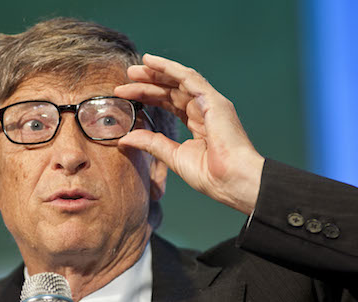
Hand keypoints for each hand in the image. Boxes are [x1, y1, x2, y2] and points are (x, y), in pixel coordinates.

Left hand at [115, 54, 264, 214]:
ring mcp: (211, 103)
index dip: (148, 96)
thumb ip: (151, 143)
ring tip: (134, 70)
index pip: (169, 102)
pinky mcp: (214, 101)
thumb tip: (125, 139)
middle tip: (126, 75)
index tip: (126, 95)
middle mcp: (204, 109)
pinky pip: (189, 78)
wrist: (232, 181)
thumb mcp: (173, 156)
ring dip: (156, 72)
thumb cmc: (210, 175)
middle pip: (172, 89)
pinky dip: (170, 69)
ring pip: (179, 80)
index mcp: (197, 123)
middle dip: (149, 81)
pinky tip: (152, 63)